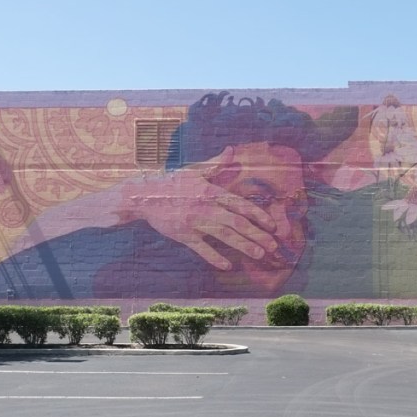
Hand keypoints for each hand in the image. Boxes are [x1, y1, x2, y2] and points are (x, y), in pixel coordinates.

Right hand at [121, 147, 280, 270]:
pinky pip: (202, 249)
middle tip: (273, 245)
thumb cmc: (172, 183)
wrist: (143, 195)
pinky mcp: (183, 235)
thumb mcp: (195, 171)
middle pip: (236, 222)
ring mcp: (194, 222)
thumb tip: (231, 150)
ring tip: (259, 254)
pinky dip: (215, 257)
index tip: (273, 224)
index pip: (240, 204)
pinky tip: (228, 266)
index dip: (258, 214)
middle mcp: (205, 207)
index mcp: (211, 191)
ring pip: (223, 236)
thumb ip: (216, 164)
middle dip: (257, 234)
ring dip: (243, 246)